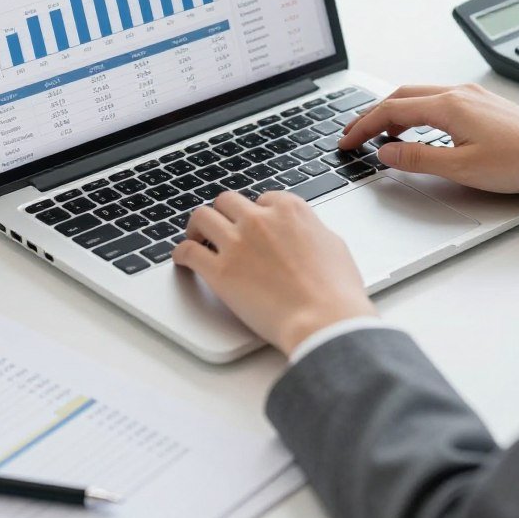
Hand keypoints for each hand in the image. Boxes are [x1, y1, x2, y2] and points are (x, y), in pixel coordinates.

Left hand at [172, 191, 376, 355]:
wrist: (324, 319)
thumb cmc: (336, 290)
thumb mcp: (333, 244)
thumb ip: (311, 231)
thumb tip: (305, 234)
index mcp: (290, 209)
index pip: (263, 198)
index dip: (257, 212)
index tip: (253, 224)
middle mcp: (260, 219)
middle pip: (228, 202)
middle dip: (225, 214)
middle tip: (221, 227)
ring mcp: (237, 243)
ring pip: (202, 217)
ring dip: (198, 227)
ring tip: (197, 238)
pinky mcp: (219, 271)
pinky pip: (188, 251)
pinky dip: (182, 253)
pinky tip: (183, 259)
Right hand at [339, 83, 518, 193]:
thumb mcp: (461, 168)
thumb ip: (418, 159)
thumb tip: (386, 153)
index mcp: (448, 105)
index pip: (391, 110)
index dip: (363, 126)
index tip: (346, 141)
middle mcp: (458, 93)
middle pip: (401, 96)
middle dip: (372, 115)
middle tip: (353, 135)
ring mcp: (471, 95)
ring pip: (419, 96)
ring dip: (394, 112)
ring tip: (379, 135)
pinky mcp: (482, 103)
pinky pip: (437, 100)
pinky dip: (416, 112)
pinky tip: (417, 130)